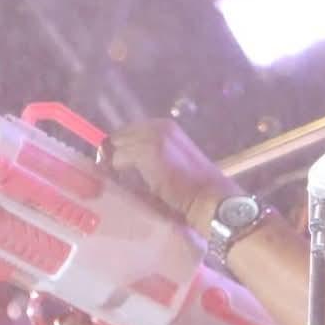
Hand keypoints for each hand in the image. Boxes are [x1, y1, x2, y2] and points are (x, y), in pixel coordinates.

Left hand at [102, 118, 239, 233]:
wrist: (210, 198)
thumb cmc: (194, 188)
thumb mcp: (171, 163)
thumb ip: (148, 158)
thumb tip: (115, 162)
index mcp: (165, 127)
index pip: (127, 133)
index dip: (122, 150)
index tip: (121, 169)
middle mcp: (158, 126)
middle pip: (117, 138)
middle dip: (114, 156)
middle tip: (118, 177)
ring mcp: (152, 137)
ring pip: (114, 148)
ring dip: (115, 166)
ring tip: (125, 184)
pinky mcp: (147, 151)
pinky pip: (116, 161)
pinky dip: (119, 174)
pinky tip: (130, 186)